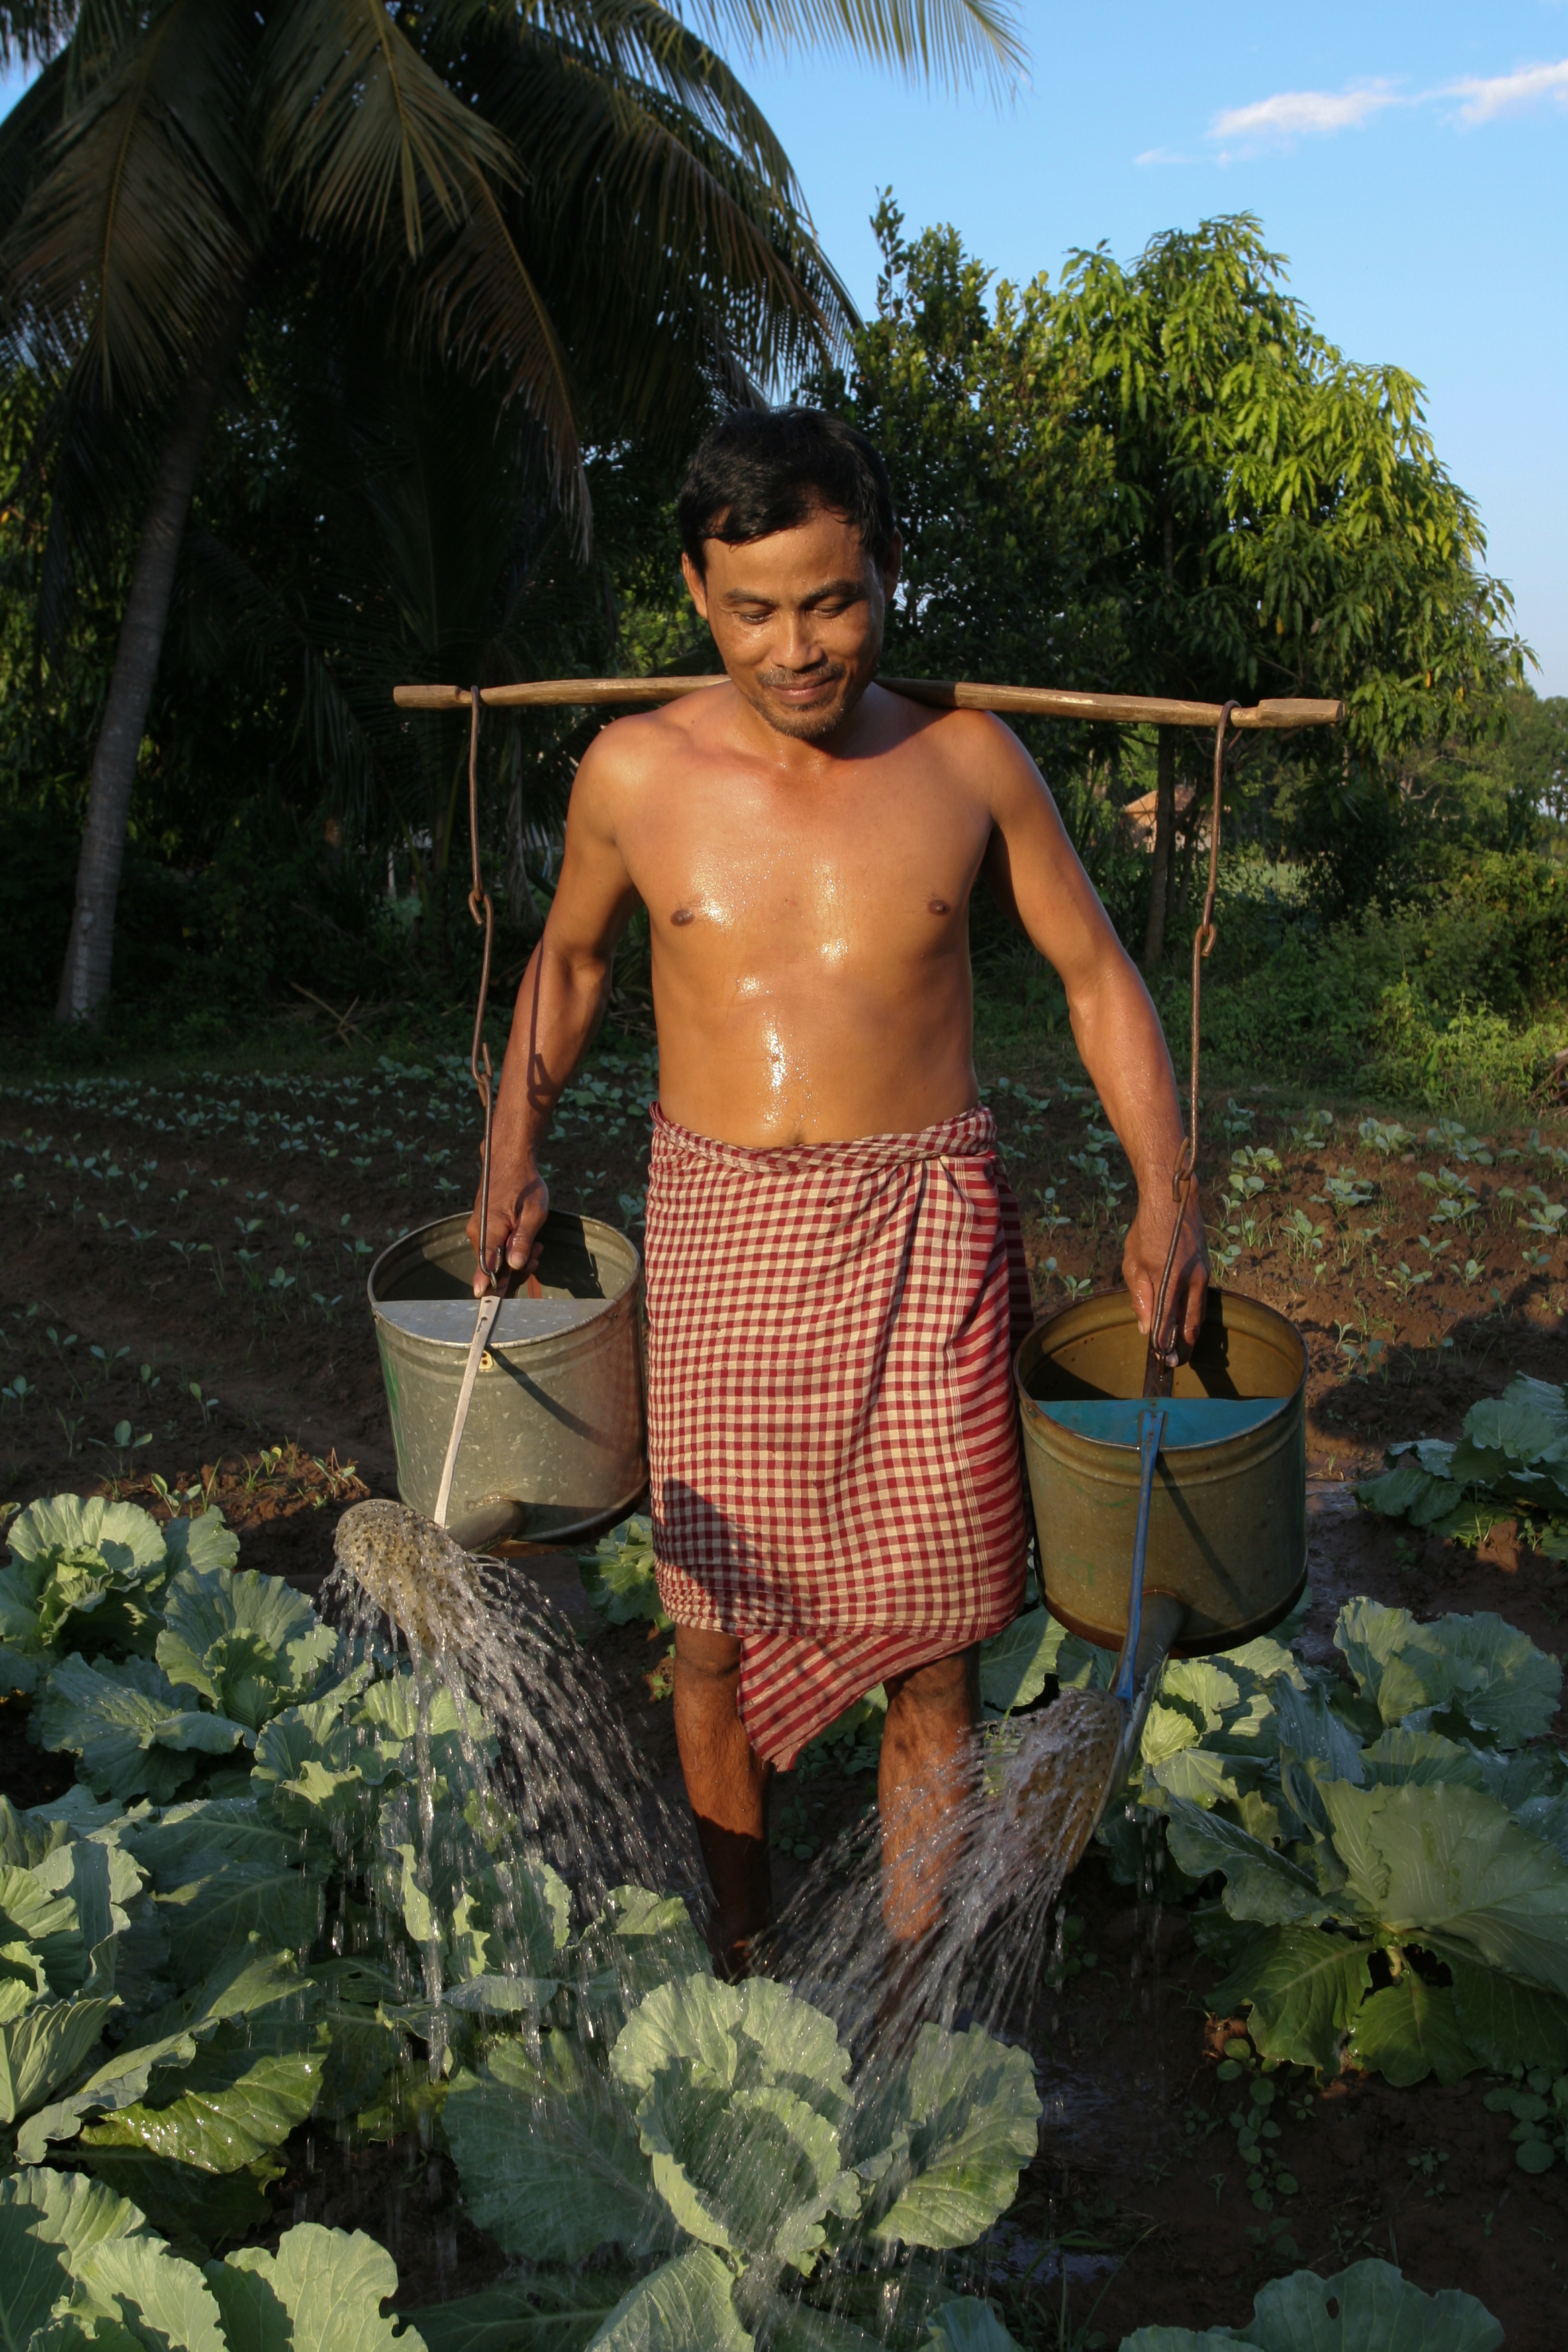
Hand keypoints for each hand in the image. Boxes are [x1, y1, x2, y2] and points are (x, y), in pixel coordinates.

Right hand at [465, 1155, 548, 1296]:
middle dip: (516, 1270)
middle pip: (492, 1269)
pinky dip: (511, 1251)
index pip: (484, 1267)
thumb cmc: (524, 1185)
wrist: (508, 1161)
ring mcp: (478, 1232)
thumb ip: (523, 1240)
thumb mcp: (533, 1212)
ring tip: (535, 1245)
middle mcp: (478, 1234)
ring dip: (516, 1260)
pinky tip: (526, 1242)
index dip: (490, 1287)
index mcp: (488, 1230)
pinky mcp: (483, 1231)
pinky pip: (495, 1251)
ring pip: (495, 1262)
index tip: (493, 1301)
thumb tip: (515, 1266)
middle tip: (536, 1254)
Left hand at [1122, 1183, 1208, 1362]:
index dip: (1164, 1341)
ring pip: (1200, 1312)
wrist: (1174, 1200)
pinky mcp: (1207, 1269)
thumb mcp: (1133, 1263)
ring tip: (1185, 1350)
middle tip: (1178, 1363)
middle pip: (1191, 1321)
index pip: (1167, 1318)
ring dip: (1192, 1332)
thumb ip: (1140, 1297)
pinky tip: (1189, 1324)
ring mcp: (1203, 1274)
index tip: (1161, 1358)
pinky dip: (1196, 1314)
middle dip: (1185, 1345)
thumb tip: (1146, 1328)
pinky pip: (1201, 1298)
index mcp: (1170, 1277)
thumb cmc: (1147, 1231)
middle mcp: (1192, 1278)